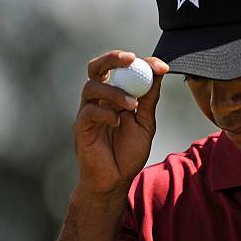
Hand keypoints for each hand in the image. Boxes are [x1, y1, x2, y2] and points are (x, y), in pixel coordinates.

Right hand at [72, 50, 168, 196]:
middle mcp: (99, 100)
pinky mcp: (81, 129)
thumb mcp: (145, 122)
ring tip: (132, 105)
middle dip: (112, 58)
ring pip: (91, 87)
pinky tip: (118, 121)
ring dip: (114, 91)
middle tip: (130, 59)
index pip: (121, 69)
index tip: (160, 66)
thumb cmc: (128, 152)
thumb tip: (159, 71)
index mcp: (114, 95)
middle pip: (96, 68)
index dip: (140, 62)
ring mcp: (87, 113)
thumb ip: (150, 98)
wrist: (115, 181)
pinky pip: (88, 112)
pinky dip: (105, 112)